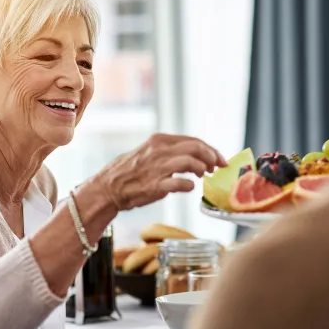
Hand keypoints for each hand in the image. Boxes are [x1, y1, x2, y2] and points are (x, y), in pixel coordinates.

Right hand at [97, 133, 226, 210]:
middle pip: (196, 148)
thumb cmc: (130, 171)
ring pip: (191, 162)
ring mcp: (158, 168)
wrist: (109, 187)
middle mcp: (160, 151)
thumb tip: (194, 156)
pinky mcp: (155, 185)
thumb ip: (170, 151)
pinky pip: (181, 183)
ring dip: (202, 169)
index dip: (211, 150)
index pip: (194, 140)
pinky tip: (189, 187)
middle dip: (212, 157)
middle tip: (217, 167)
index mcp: (159, 140)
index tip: (219, 159)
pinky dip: (189, 185)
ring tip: (203, 176)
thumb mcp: (149, 152)